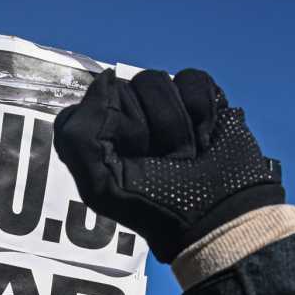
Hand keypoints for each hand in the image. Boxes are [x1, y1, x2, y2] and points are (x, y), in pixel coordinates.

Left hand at [54, 68, 283, 263]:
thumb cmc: (155, 207)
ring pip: (158, 80)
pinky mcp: (198, 100)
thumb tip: (104, 79)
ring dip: (176, 125)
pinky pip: (192, 79)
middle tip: (161, 161)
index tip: (131, 156)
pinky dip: (202, 110)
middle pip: (126, 87)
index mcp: (99, 135)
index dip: (113, 124)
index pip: (95, 99)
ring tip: (185, 154)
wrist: (216, 215)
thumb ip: (78, 135)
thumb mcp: (99, 185)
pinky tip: (204, 138)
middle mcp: (128, 116)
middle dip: (148, 128)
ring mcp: (163, 106)